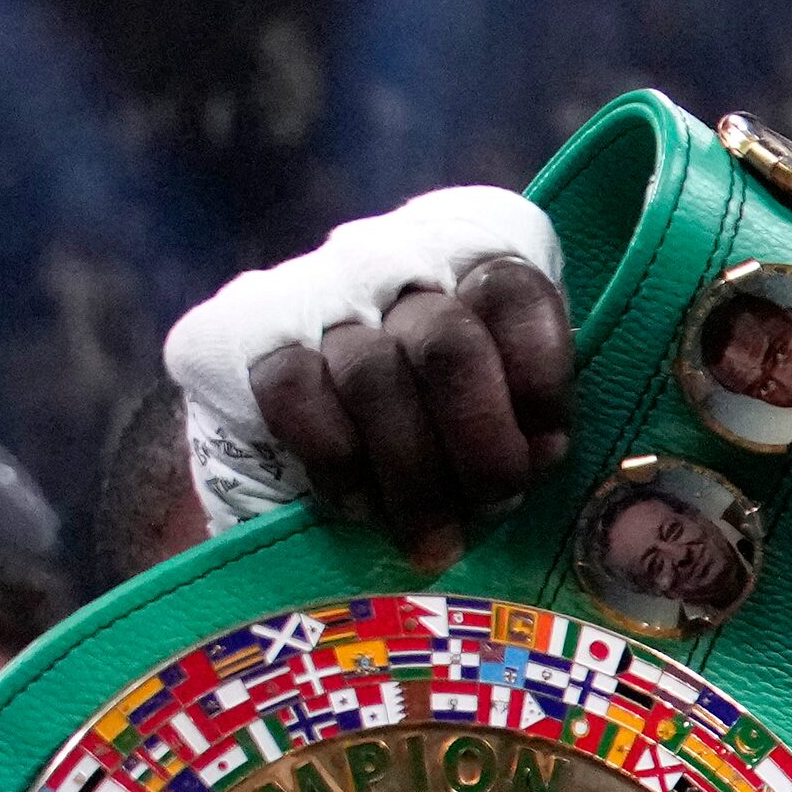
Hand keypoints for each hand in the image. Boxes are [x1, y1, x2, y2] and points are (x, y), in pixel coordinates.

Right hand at [163, 186, 573, 564]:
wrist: (292, 444)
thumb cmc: (440, 430)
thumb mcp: (507, 403)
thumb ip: (540, 408)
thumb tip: (557, 464)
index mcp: (477, 248)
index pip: (517, 290)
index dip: (539, 381)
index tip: (548, 451)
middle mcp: (393, 252)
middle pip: (450, 343)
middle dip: (481, 446)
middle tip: (494, 509)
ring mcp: (309, 289)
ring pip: (374, 377)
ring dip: (415, 478)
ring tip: (436, 543)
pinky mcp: (234, 334)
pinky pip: (297, 396)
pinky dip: (338, 465)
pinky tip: (357, 508)